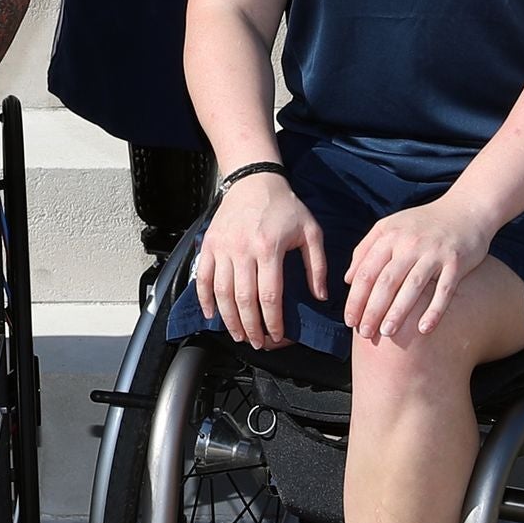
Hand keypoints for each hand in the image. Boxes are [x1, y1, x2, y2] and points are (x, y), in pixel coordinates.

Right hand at [193, 165, 328, 350]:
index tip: (277, 336)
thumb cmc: (285, 206)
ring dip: (229, 319)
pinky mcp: (209, 244)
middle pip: (243, 300)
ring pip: (221, 292)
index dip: (272, 322)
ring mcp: (222, 247)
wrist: (254, 179)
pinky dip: (205, 299)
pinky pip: (203, 277)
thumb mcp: (311, 231)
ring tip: (238, 335)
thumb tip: (320, 297)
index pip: (269, 296)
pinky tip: (211, 315)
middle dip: (250, 327)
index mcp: (269, 248)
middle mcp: (243, 250)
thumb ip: (317, 266)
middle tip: (257, 343)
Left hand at [341, 193, 498, 344]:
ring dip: (399, 312)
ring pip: (413, 286)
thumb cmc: (422, 223)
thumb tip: (348, 280)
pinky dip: (435, 310)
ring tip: (387, 333)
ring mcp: (434, 252)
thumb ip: (366, 249)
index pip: (367, 271)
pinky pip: (445, 289)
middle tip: (365, 333)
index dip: (356, 298)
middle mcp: (410, 243)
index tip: (349, 320)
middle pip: (386, 281)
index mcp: (389, 235)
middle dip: (373, 309)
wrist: (466, 209)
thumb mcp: (390, 227)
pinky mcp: (457, 261)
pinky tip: (424, 329)